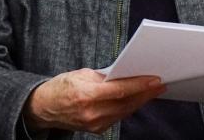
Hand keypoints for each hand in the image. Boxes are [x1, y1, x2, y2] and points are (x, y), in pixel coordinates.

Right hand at [23, 68, 165, 133]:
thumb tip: (124, 74)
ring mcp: (94, 124)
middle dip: (145, 93)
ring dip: (140, 101)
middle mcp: (91, 113)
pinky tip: (137, 99)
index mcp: (86, 95)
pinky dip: (129, 107)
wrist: (43, 108)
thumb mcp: (80, 74)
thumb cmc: (60, 87)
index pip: (119, 90)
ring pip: (124, 111)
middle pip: (126, 103)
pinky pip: (118, 117)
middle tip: (160, 84)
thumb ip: (103, 76)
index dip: (139, 85)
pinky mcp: (96, 130)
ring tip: (153, 90)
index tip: (154, 79)